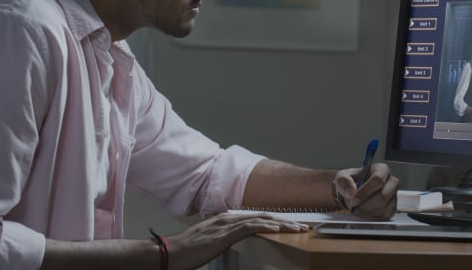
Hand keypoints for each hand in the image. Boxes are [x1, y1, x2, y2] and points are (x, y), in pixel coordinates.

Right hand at [166, 212, 307, 269]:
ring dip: (281, 224)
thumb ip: (222, 238)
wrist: (169, 254)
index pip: (256, 218)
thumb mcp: (209, 242)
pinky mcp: (224, 235)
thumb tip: (232, 240)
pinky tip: (277, 229)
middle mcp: (227, 219)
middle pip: (262, 216)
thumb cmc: (186, 252)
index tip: (290, 226)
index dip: (275, 221)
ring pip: (260, 220)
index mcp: (225, 220)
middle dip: (284, 221)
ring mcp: (226, 226)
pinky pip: (249, 228)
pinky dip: (265, 227)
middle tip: (302, 226)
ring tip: (298, 228)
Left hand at [333, 163, 398, 220]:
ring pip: (383, 208)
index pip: (378, 180)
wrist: (353, 192)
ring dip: (367, 212)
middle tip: (354, 207)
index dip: (365, 191)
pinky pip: (384, 216)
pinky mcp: (392, 208)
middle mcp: (391, 182)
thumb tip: (351, 193)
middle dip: (366, 204)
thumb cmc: (351, 182)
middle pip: (383, 196)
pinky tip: (363, 213)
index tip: (353, 200)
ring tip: (357, 209)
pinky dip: (371, 217)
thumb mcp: (342, 177)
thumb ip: (344, 183)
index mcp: (381, 169)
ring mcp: (393, 196)